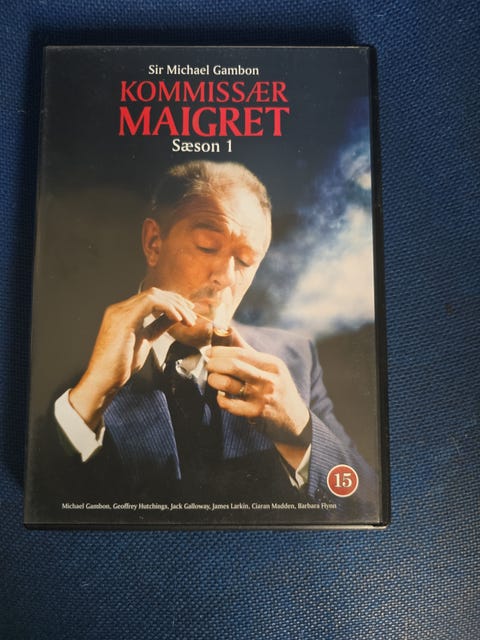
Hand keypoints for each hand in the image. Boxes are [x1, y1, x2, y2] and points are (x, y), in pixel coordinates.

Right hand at [69, 287, 195, 429]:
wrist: (104, 381)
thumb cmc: (120, 366)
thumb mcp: (146, 340)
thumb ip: (158, 326)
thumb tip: (175, 317)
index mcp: (124, 313)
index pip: (152, 297)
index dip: (173, 301)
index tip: (188, 312)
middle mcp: (120, 309)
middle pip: (154, 293)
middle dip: (177, 302)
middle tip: (192, 315)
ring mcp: (120, 312)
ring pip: (153, 295)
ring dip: (175, 306)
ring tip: (188, 320)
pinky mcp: (123, 320)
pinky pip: (150, 304)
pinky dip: (167, 308)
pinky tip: (178, 319)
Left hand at [206, 330, 309, 467]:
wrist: (294, 421)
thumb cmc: (277, 390)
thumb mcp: (269, 369)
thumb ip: (247, 351)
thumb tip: (228, 329)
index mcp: (272, 364)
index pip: (240, 352)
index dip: (220, 351)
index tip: (210, 353)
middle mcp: (269, 379)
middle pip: (233, 365)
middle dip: (214, 364)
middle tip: (208, 366)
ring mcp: (263, 396)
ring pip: (228, 384)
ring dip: (214, 381)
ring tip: (213, 381)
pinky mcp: (257, 413)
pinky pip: (230, 404)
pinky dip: (221, 400)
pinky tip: (222, 398)